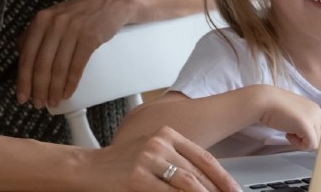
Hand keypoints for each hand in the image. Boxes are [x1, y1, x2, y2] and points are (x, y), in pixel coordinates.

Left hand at [17, 0, 131, 107]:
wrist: (112, 4)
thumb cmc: (82, 14)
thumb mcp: (55, 16)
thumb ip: (38, 33)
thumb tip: (22, 56)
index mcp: (41, 20)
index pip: (27, 54)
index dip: (23, 79)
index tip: (23, 96)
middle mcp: (54, 23)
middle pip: (41, 64)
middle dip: (38, 88)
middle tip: (39, 104)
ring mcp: (73, 29)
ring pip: (58, 67)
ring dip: (54, 89)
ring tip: (52, 102)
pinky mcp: (90, 37)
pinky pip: (76, 65)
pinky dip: (71, 83)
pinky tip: (67, 93)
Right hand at [86, 126, 239, 191]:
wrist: (85, 168)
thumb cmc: (117, 165)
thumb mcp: (149, 155)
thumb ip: (174, 163)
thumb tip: (201, 182)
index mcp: (166, 134)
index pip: (205, 158)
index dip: (224, 178)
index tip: (234, 190)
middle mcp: (160, 143)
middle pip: (199, 173)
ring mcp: (149, 160)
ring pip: (189, 185)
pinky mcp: (138, 178)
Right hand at [256, 86, 320, 150]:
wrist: (265, 101)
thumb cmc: (276, 107)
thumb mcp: (296, 113)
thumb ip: (305, 121)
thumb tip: (309, 136)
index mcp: (315, 108)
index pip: (320, 129)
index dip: (307, 133)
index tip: (296, 131)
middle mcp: (317, 112)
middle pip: (319, 136)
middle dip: (305, 138)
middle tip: (291, 131)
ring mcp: (313, 118)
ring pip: (316, 142)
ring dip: (301, 141)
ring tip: (289, 132)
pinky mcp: (307, 126)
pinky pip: (311, 145)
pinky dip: (299, 144)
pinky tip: (288, 134)